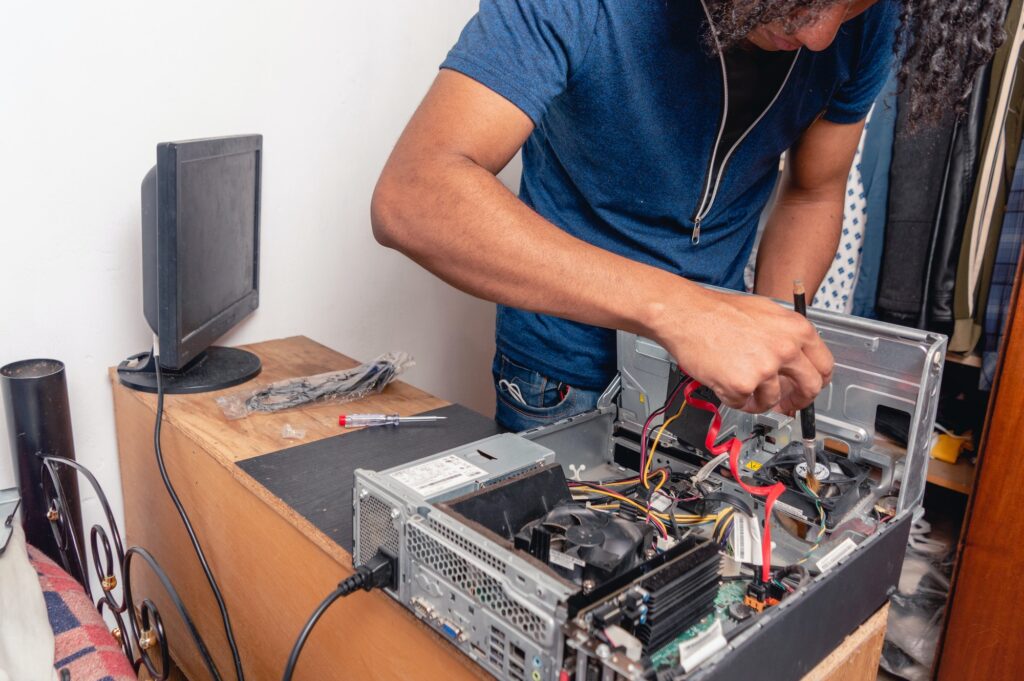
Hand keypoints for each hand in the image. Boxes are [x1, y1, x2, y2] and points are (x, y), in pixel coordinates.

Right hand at [652, 287, 832, 413]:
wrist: (687, 315)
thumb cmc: (718, 311)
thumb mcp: (766, 313)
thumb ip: (786, 337)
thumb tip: (795, 362)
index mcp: (796, 329)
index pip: (825, 365)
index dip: (818, 381)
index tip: (809, 388)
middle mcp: (786, 349)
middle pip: (809, 388)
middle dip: (799, 400)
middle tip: (788, 404)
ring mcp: (764, 369)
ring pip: (773, 399)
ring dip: (759, 399)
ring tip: (741, 386)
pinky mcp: (742, 385)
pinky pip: (744, 403)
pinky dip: (734, 398)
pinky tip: (725, 383)